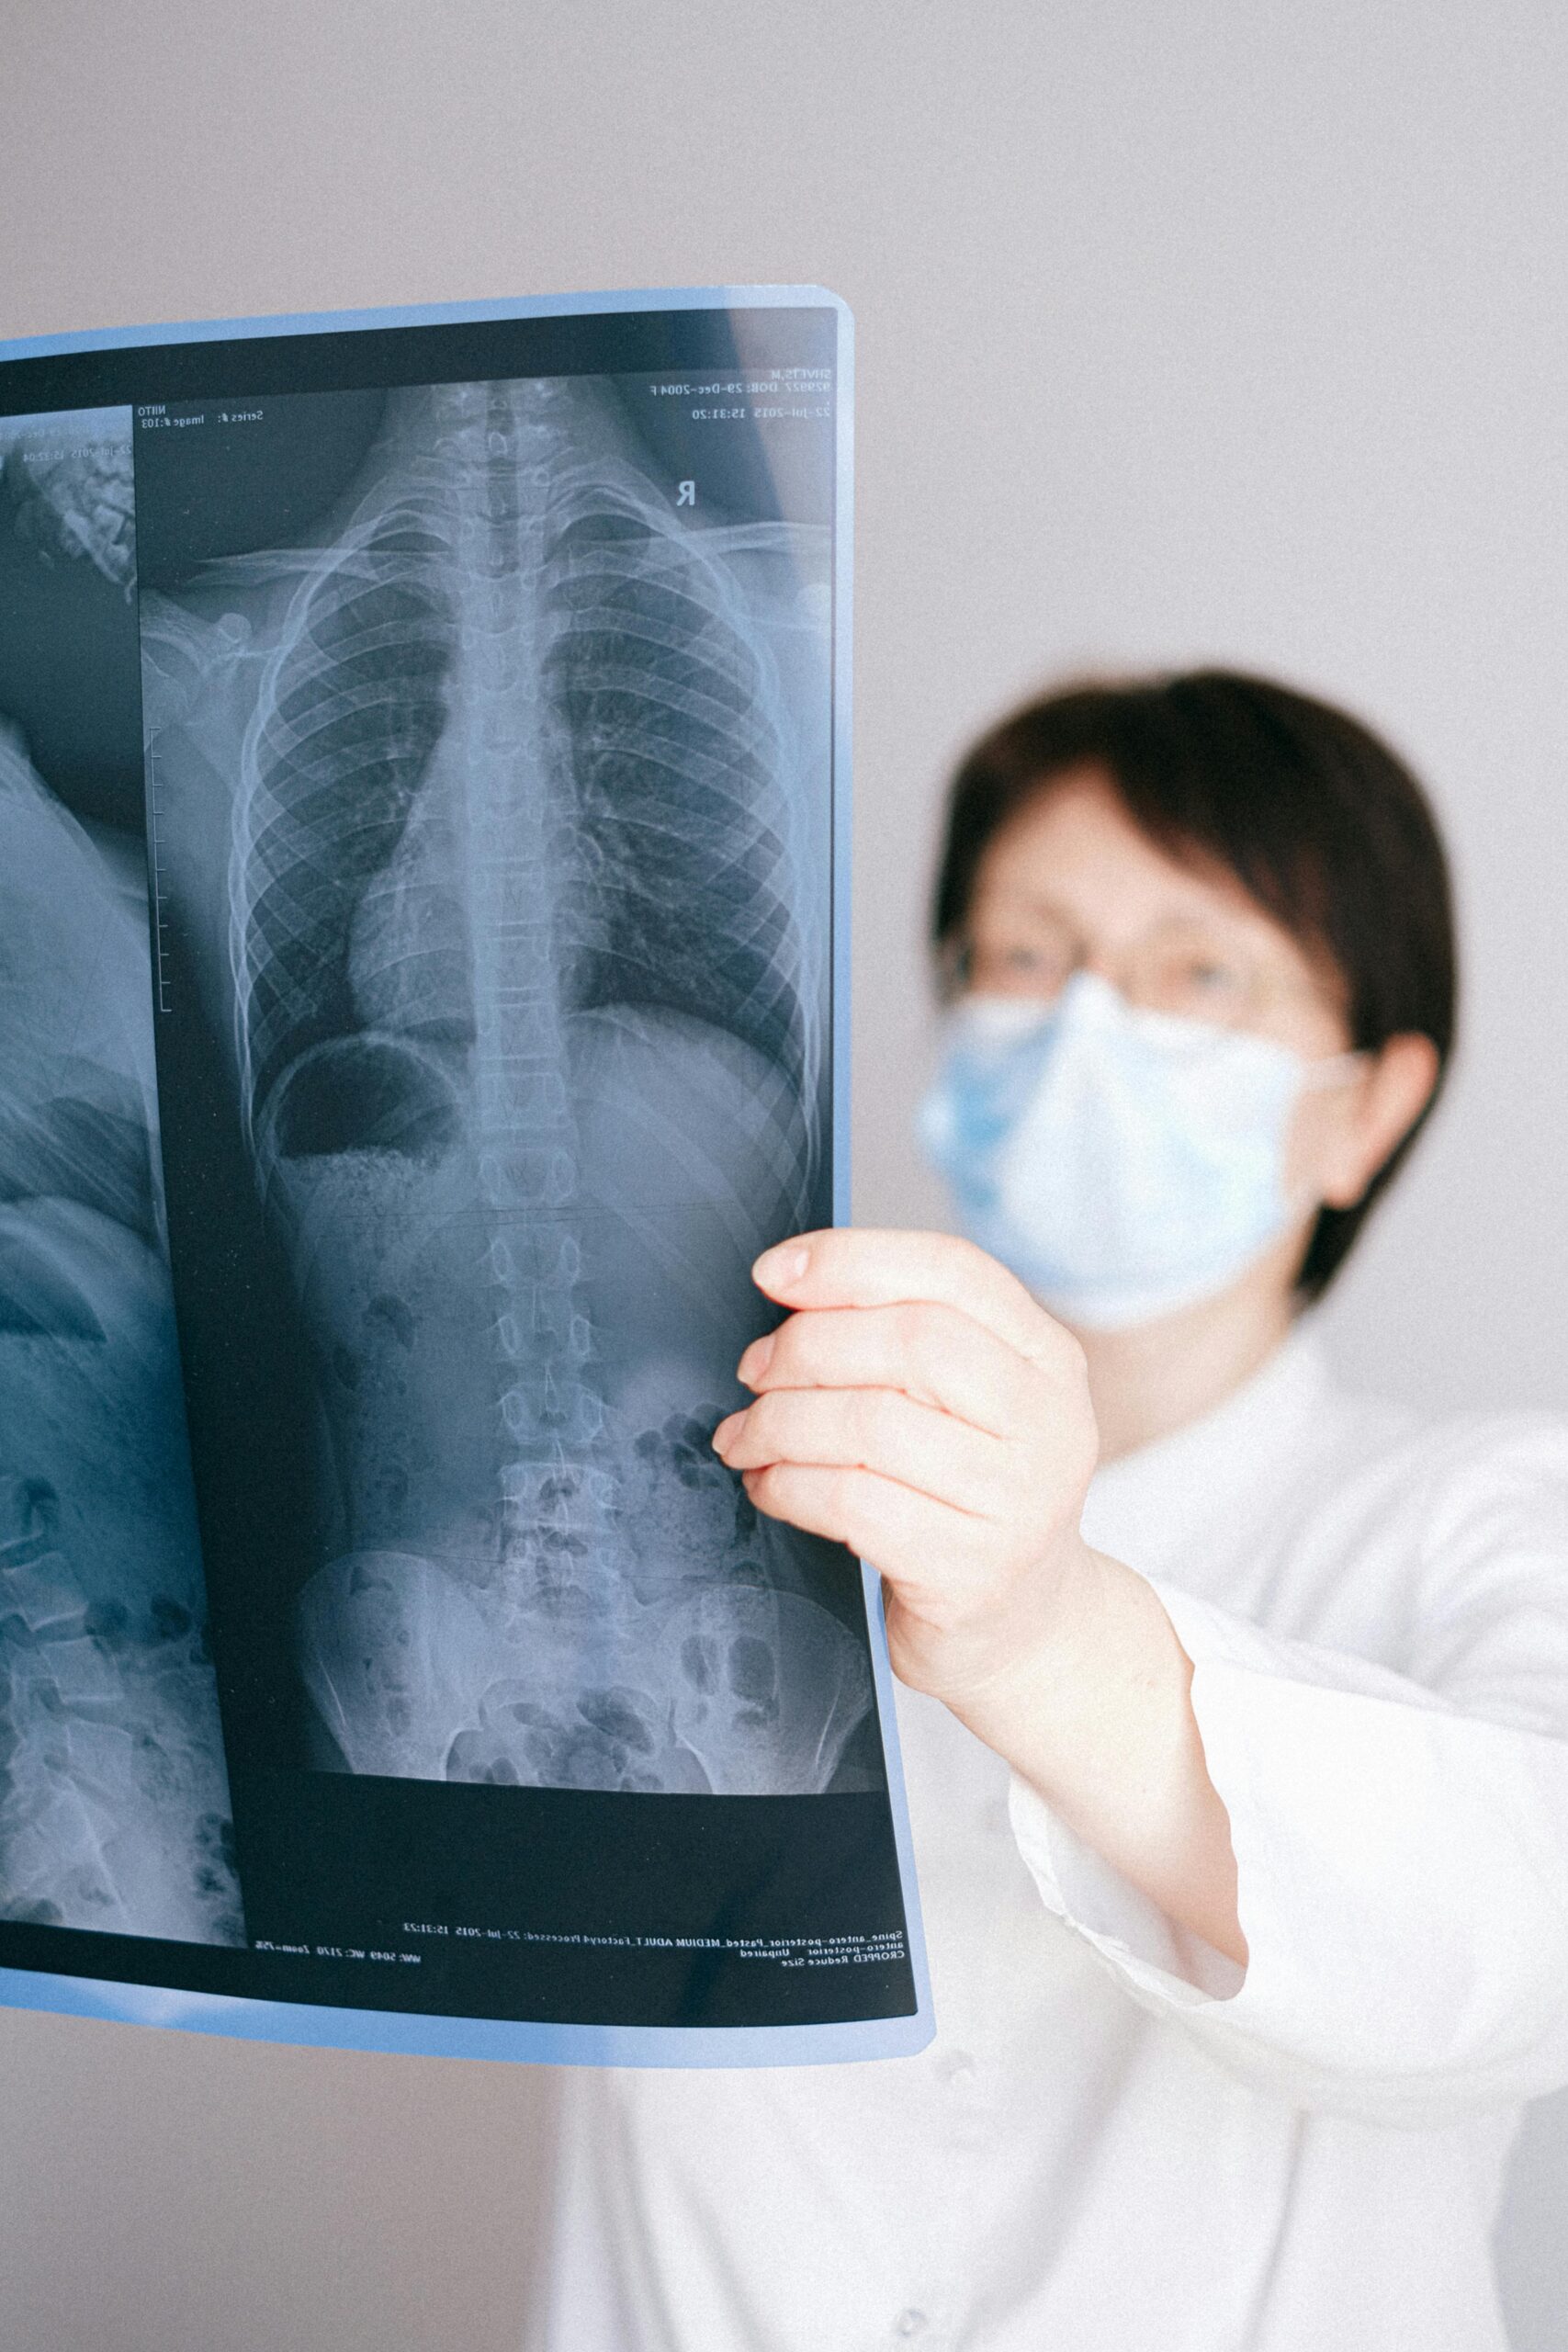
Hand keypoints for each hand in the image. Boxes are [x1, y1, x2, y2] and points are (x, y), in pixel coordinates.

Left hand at [711, 1227, 1100, 1717]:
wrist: (1027, 1629)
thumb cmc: (968, 1496)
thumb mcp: (964, 1405)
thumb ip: (902, 1338)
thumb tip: (787, 1284)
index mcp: (1048, 1357)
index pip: (952, 1272)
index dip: (851, 1260)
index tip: (772, 1272)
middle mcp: (1050, 1421)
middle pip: (908, 1341)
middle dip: (804, 1347)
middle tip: (752, 1371)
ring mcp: (1019, 1501)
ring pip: (869, 1423)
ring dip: (779, 1422)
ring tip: (745, 1435)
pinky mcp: (972, 1571)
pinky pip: (852, 1503)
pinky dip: (788, 1485)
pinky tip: (768, 1485)